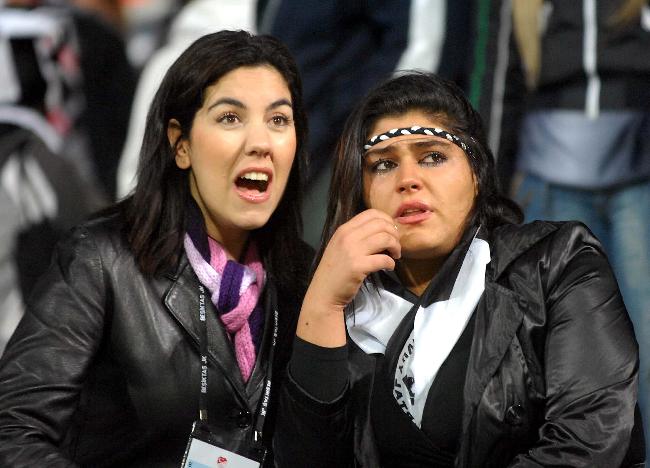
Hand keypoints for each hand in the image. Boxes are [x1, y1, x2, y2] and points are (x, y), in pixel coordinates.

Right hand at [298, 209, 400, 345]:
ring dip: (395, 247)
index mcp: (344, 229)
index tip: (391, 232)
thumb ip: (357, 236)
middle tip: (395, 246)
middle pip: (381, 224)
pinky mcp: (358, 266)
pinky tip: (389, 267)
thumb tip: (382, 231)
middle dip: (394, 235)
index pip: (371, 213)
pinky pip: (383, 259)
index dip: (387, 220)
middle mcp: (348, 236)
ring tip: (395, 255)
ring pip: (385, 239)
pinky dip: (391, 263)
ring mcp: (352, 251)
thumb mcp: (341, 246)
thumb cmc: (334, 271)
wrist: (324, 293)